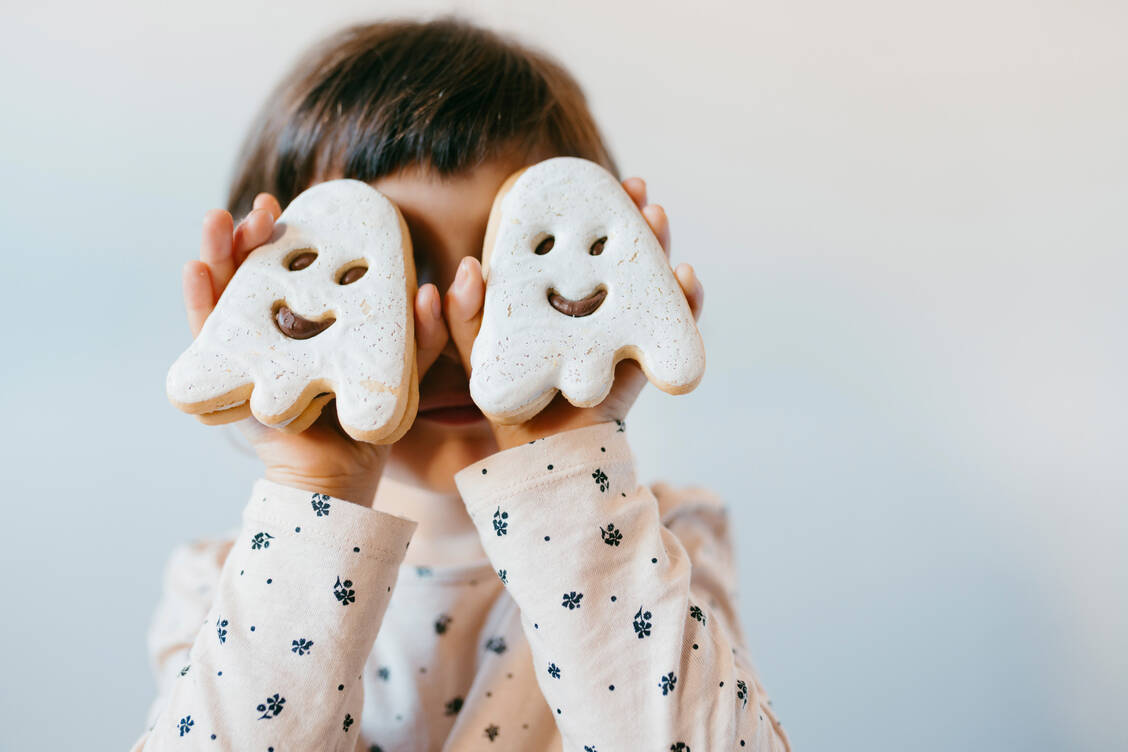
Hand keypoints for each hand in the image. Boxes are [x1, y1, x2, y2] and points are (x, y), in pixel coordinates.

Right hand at [182, 194, 448, 504]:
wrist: (342, 477)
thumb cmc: (370, 421)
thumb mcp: (404, 371)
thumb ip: (423, 335)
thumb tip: (430, 290)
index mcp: (311, 322)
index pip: (295, 268)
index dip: (290, 236)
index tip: (294, 206)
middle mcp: (274, 331)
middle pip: (254, 273)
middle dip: (251, 236)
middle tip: (259, 207)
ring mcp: (248, 352)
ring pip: (225, 294)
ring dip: (218, 255)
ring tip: (219, 221)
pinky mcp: (230, 378)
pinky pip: (207, 337)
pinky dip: (199, 303)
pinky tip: (195, 271)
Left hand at [444, 177, 704, 450]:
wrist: (542, 460)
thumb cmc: (509, 403)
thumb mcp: (478, 354)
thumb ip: (465, 317)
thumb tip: (468, 267)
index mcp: (558, 301)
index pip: (577, 247)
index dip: (587, 213)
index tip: (592, 178)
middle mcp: (594, 312)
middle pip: (620, 256)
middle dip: (633, 220)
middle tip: (639, 188)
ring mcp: (621, 335)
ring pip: (647, 283)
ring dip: (660, 248)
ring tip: (660, 217)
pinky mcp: (641, 363)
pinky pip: (670, 330)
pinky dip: (685, 304)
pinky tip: (688, 279)